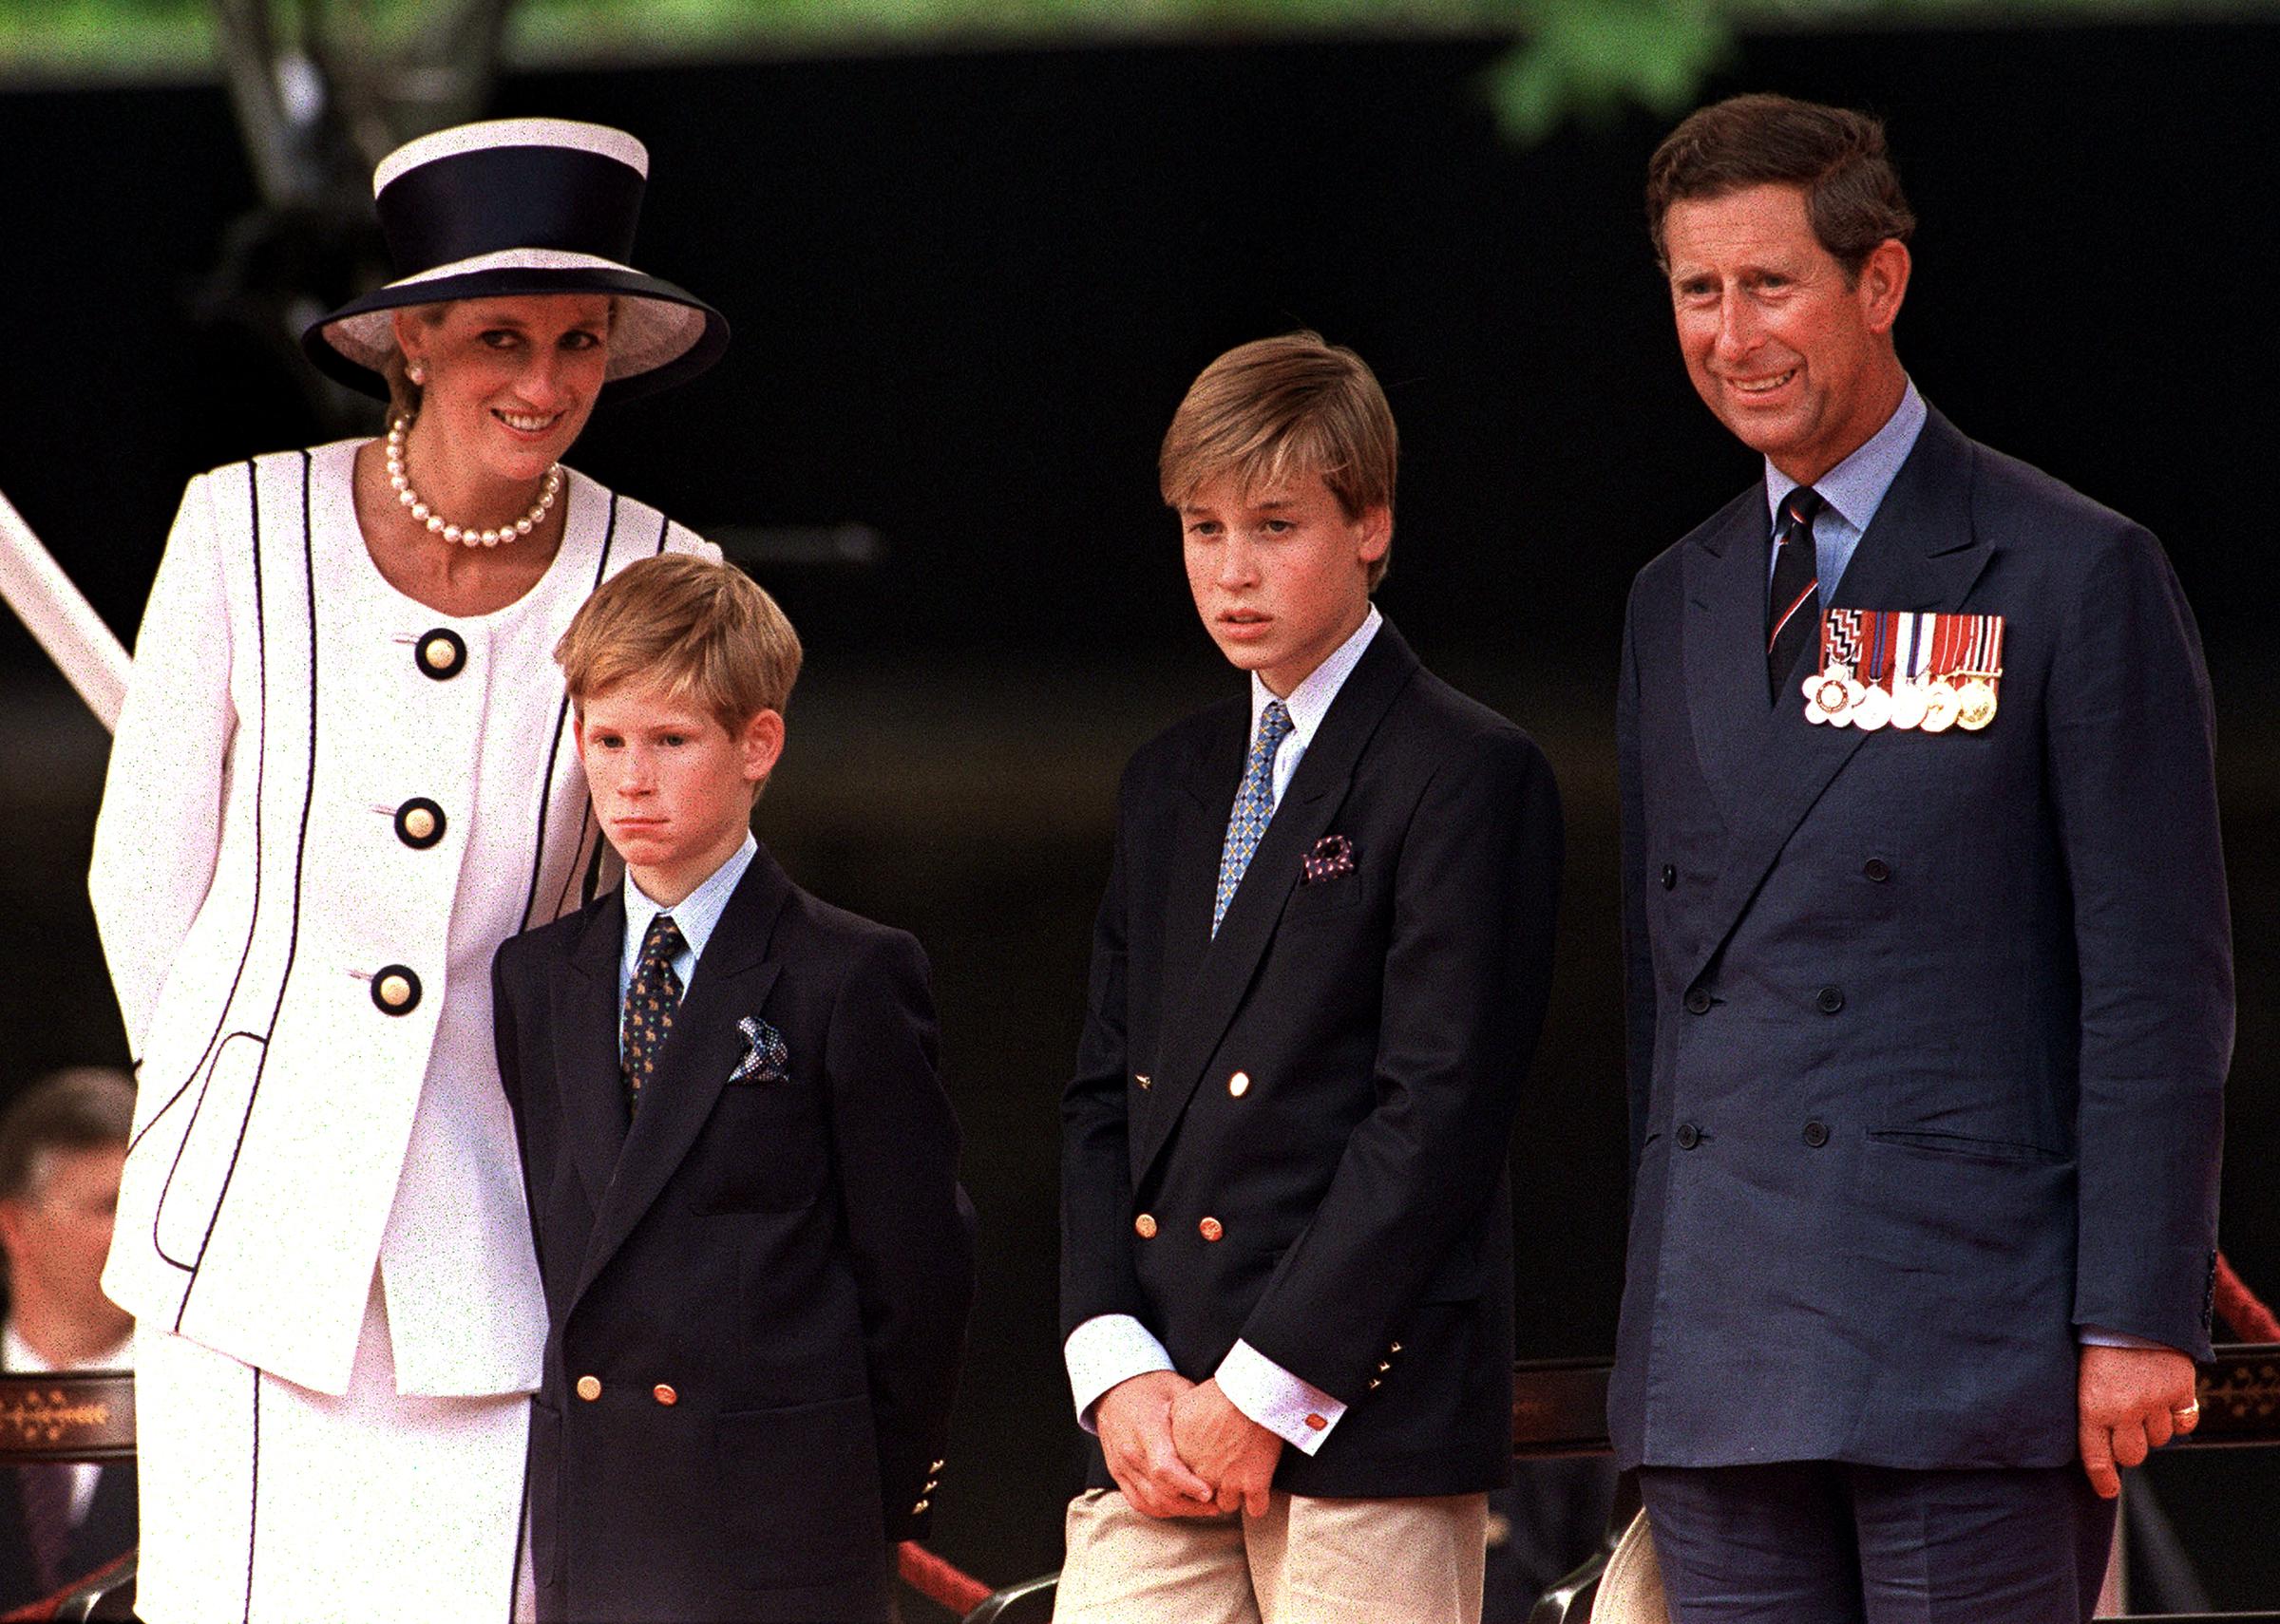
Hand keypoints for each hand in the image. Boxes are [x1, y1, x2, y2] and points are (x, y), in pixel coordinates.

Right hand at [1094, 1371, 1219, 1518]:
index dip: (1188, 1485)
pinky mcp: (1117, 1473)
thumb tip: (1230, 1422)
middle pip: (1160, 1492)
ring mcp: (1121, 1465)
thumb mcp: (1177, 1388)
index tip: (1210, 1492)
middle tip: (1219, 1503)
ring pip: (1150, 1501)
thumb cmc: (1150, 1386)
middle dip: (1192, 1504)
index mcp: (1146, 1428)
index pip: (1164, 1467)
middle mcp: (1130, 1451)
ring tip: (1205, 1508)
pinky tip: (1180, 1507)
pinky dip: (1160, 1509)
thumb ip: (1198, 1411)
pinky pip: (1138, 1502)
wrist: (1113, 1388)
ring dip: (1180, 1510)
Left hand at [1169, 1378, 1283, 1516]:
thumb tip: (1172, 1436)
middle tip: (1223, 1472)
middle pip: (1203, 1497)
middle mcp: (1201, 1474)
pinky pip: (1256, 1509)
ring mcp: (1227, 1482)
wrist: (1252, 1393)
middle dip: (1213, 1487)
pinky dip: (1258, 1502)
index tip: (1201, 1472)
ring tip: (1241, 1479)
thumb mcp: (1182, 1404)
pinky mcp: (1254, 1485)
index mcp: (1182, 1457)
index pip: (1181, 1483)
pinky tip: (1259, 1491)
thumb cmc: (1221, 1394)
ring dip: (1235, 1494)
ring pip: (1228, 1505)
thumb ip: (1173, 1427)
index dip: (1193, 1477)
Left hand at [2077, 1342, 2198, 1498]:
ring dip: (2151, 1427)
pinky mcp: (2181, 1391)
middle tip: (2123, 1429)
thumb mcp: (2081, 1376)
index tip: (2106, 1490)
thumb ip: (2090, 1407)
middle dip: (2126, 1448)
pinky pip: (2184, 1422)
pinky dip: (2178, 1418)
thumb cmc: (2095, 1341)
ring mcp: (2156, 1402)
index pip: (2097, 1457)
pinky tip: (2167, 1403)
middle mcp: (2125, 1410)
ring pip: (2159, 1439)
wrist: (2128, 1311)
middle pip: (2132, 1455)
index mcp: (2092, 1407)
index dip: (2102, 1479)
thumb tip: (2100, 1441)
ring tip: (2142, 1400)